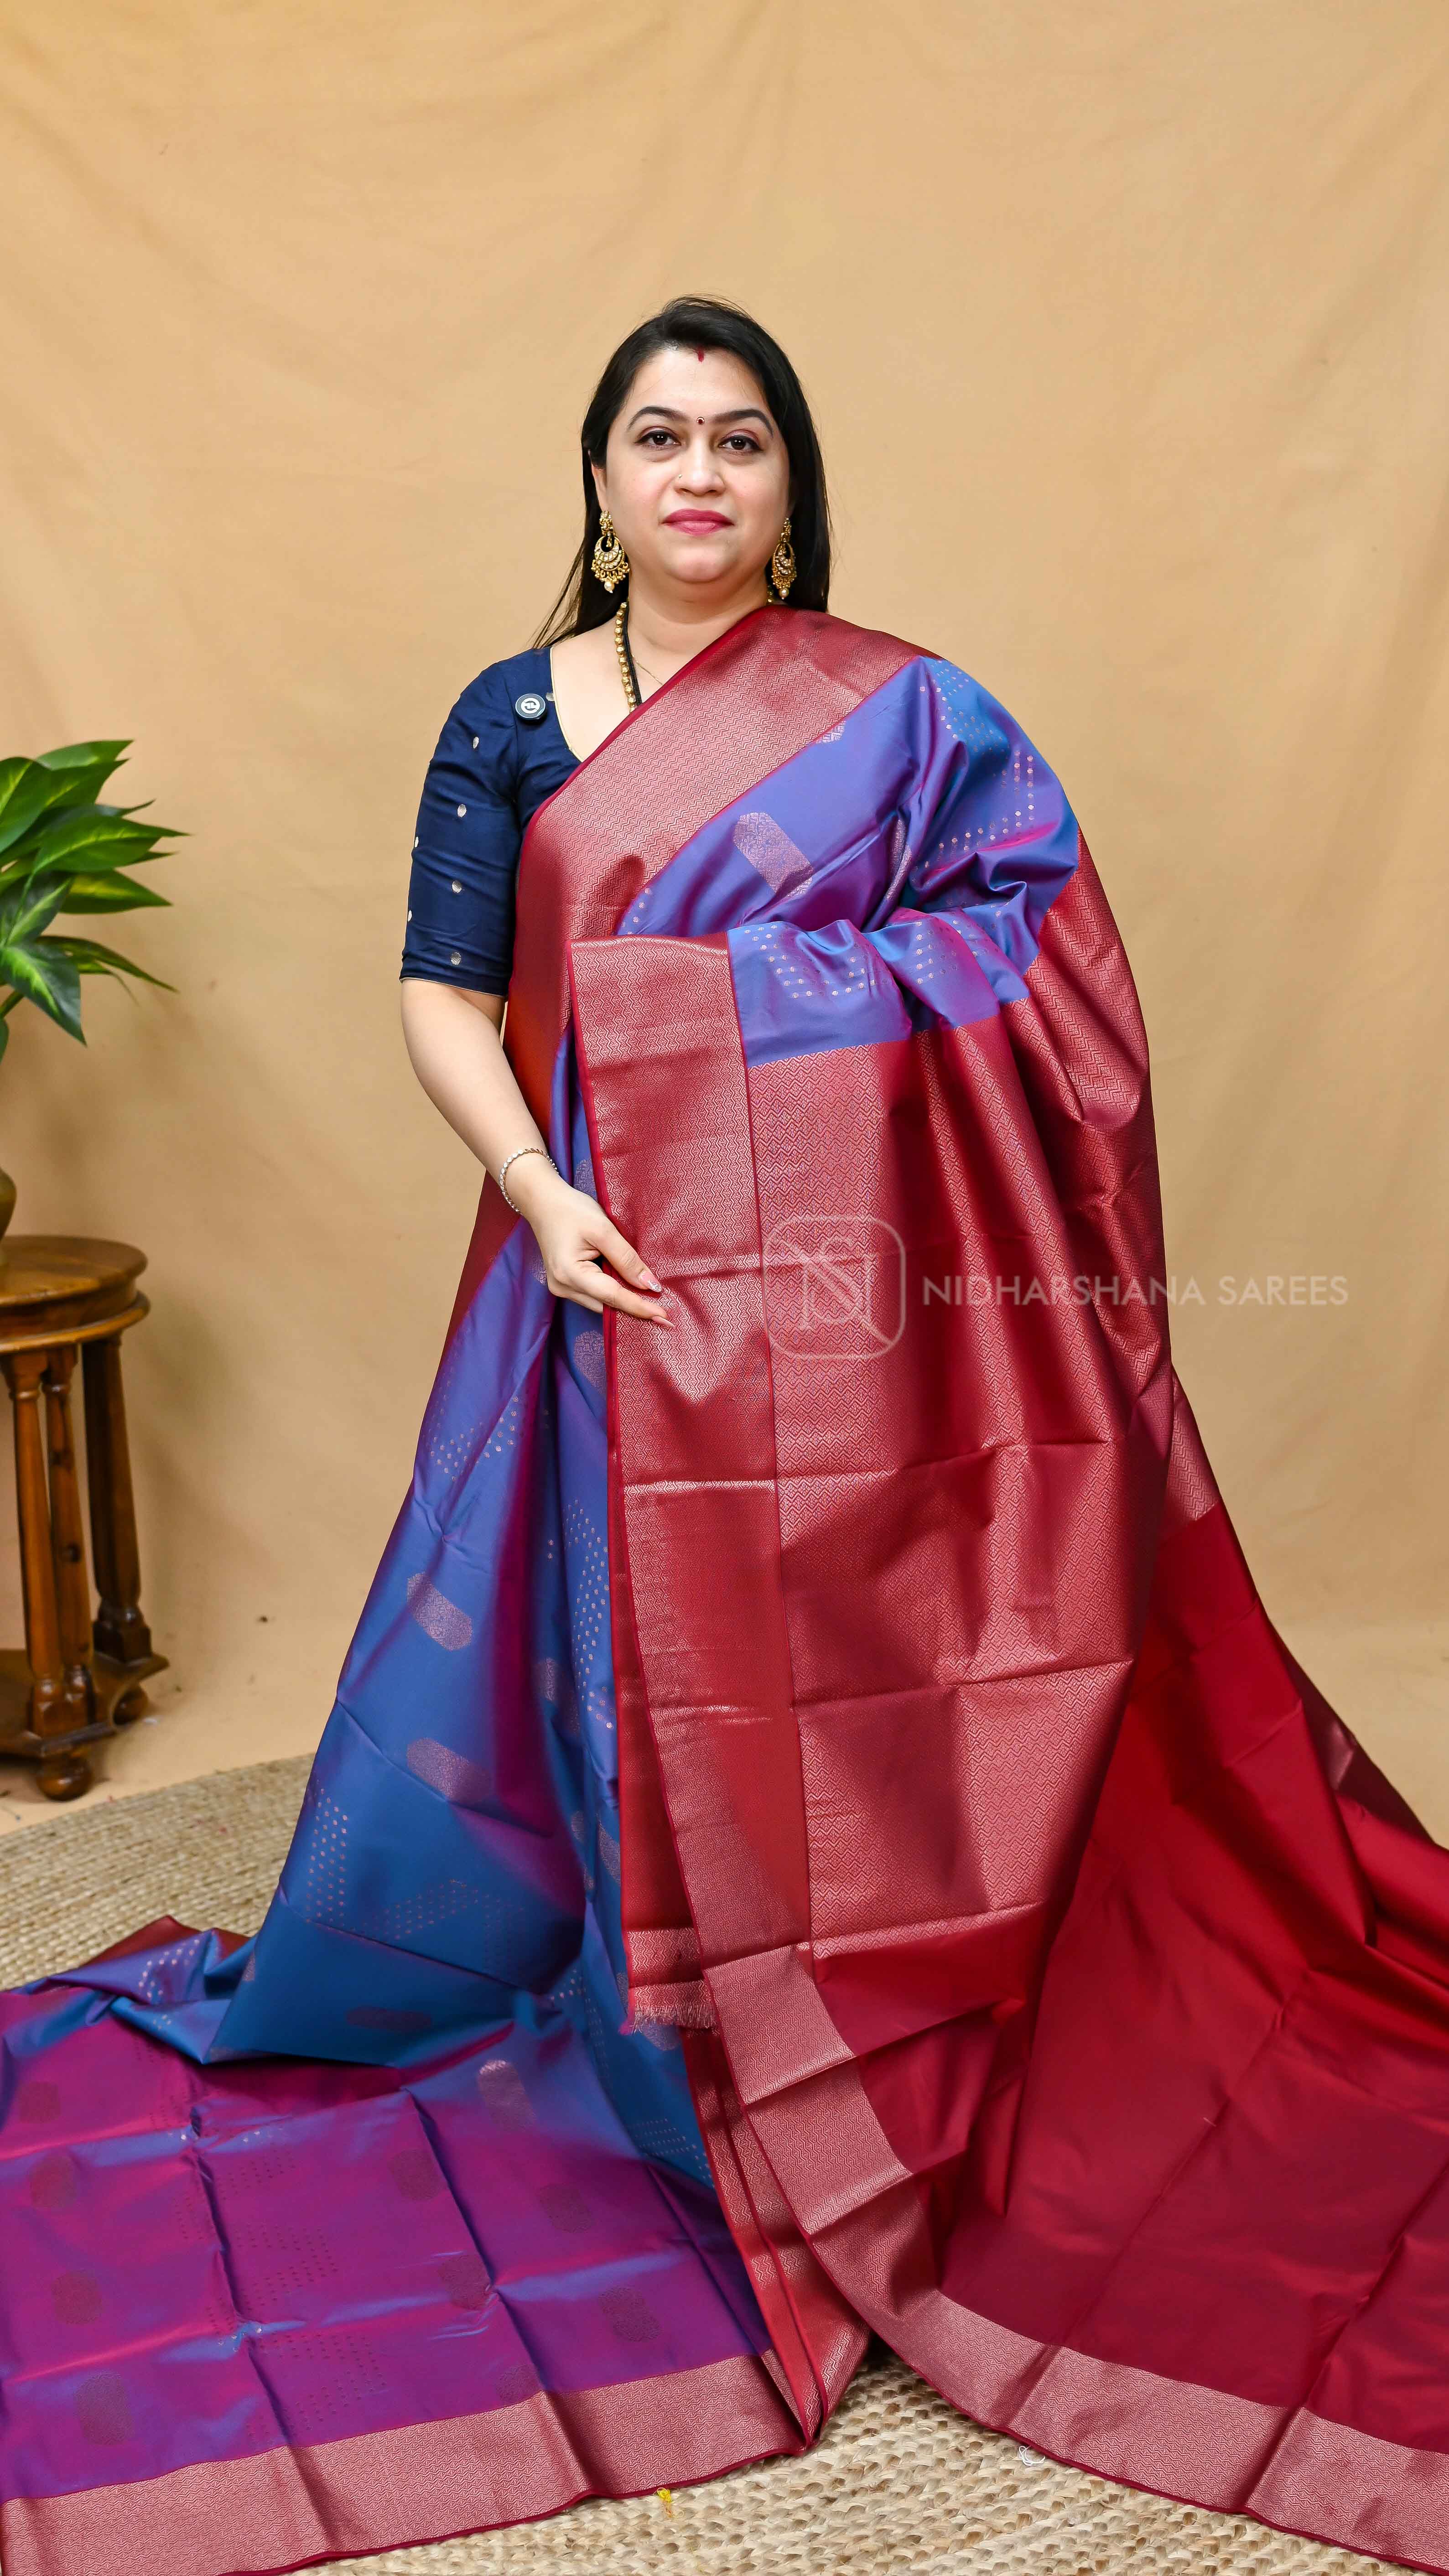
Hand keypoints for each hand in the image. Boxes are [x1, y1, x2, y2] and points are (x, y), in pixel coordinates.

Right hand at [506, 1158, 671, 1324]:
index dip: (640, 1308)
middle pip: (606, 1306)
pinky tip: (630, 1290)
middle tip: (665, 1315)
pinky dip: (612, 1293)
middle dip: (634, 1309)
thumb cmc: (571, 1210)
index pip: (613, 1297)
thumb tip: (650, 1285)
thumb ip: (627, 1259)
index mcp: (570, 1274)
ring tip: (651, 1303)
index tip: (664, 1317)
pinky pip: (594, 1295)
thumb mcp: (603, 1230)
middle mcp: (563, 1287)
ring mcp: (561, 1287)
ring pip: (600, 1303)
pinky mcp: (564, 1282)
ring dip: (624, 1301)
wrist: (542, 1200)